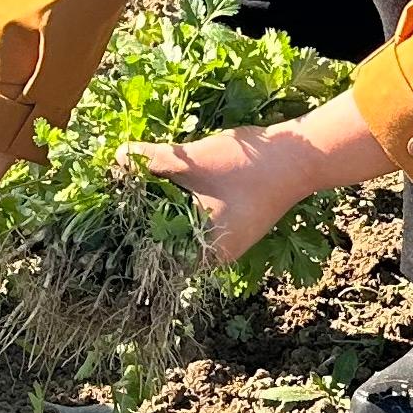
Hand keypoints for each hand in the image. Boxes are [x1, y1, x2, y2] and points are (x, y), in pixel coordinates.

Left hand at [128, 122, 325, 271]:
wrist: (300, 157)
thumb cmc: (245, 167)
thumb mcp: (191, 161)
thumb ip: (151, 162)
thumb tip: (116, 159)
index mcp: (207, 254)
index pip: (157, 254)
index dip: (133, 233)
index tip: (112, 211)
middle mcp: (217, 255)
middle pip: (168, 242)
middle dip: (146, 216)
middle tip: (120, 193)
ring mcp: (228, 239)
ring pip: (183, 228)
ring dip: (165, 207)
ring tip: (139, 185)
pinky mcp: (234, 222)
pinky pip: (199, 219)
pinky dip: (184, 203)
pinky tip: (169, 182)